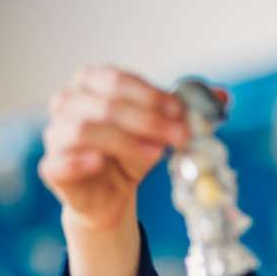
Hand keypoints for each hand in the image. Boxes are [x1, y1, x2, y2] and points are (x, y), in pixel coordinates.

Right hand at [39, 65, 188, 231]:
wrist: (111, 195)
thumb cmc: (132, 153)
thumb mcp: (161, 129)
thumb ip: (186, 111)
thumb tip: (223, 97)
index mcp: (92, 83)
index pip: (118, 80)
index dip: (151, 95)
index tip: (181, 112)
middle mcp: (68, 103)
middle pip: (106, 105)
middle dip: (148, 120)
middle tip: (181, 136)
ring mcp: (56, 135)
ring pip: (86, 130)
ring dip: (126, 141)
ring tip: (156, 154)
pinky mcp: (52, 168)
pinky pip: (60, 161)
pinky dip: (82, 161)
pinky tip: (103, 163)